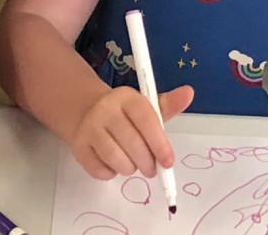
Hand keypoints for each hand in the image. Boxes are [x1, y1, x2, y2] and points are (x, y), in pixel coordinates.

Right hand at [71, 83, 192, 180]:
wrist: (85, 110)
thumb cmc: (123, 113)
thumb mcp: (144, 106)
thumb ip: (167, 105)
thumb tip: (189, 93)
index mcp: (126, 97)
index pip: (146, 119)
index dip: (159, 143)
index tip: (168, 162)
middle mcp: (106, 109)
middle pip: (132, 143)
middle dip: (147, 162)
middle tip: (152, 169)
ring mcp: (89, 127)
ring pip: (117, 159)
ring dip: (130, 169)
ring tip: (133, 164)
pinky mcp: (78, 147)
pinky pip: (101, 170)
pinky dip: (111, 173)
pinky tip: (114, 164)